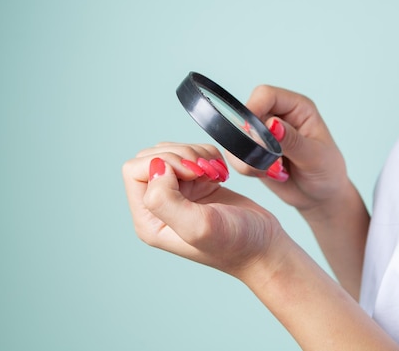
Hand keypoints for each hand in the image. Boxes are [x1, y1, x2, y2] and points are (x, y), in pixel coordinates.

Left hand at [122, 143, 284, 277]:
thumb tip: (156, 167)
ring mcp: (176, 194)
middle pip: (150, 157)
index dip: (163, 162)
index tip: (194, 174)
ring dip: (196, 155)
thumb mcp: (198, 226)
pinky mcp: (194, 184)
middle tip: (206, 173)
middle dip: (182, 156)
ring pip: (171, 152)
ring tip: (215, 174)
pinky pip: (190, 154)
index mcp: (148, 220)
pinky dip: (207, 155)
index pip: (133, 170)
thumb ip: (165, 200)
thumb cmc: (236, 243)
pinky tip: (219, 174)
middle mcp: (156, 207)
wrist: (265, 247)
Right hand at [229, 85, 350, 220]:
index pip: (265, 95)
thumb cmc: (327, 172)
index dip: (254, 109)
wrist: (320, 197)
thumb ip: (292, 140)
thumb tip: (272, 124)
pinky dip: (246, 167)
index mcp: (296, 107)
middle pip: (246, 114)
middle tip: (272, 161)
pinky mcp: (253, 152)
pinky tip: (266, 174)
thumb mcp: (315, 156)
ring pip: (236, 136)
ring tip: (273, 170)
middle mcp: (277, 116)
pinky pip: (236, 155)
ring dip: (248, 157)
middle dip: (252, 140)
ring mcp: (262, 134)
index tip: (254, 134)